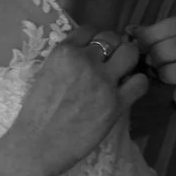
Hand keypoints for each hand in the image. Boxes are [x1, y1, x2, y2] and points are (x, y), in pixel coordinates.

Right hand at [0, 32, 144, 175]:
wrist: (37, 145)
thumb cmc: (35, 113)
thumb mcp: (45, 74)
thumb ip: (65, 61)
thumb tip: (84, 54)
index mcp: (64, 52)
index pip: (89, 30)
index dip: (95, 39)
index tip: (96, 49)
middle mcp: (86, 62)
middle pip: (112, 38)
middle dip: (114, 46)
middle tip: (112, 59)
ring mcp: (104, 82)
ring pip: (130, 54)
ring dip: (129, 59)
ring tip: (124, 70)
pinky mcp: (117, 103)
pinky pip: (140, 83)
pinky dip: (138, 83)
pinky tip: (130, 89)